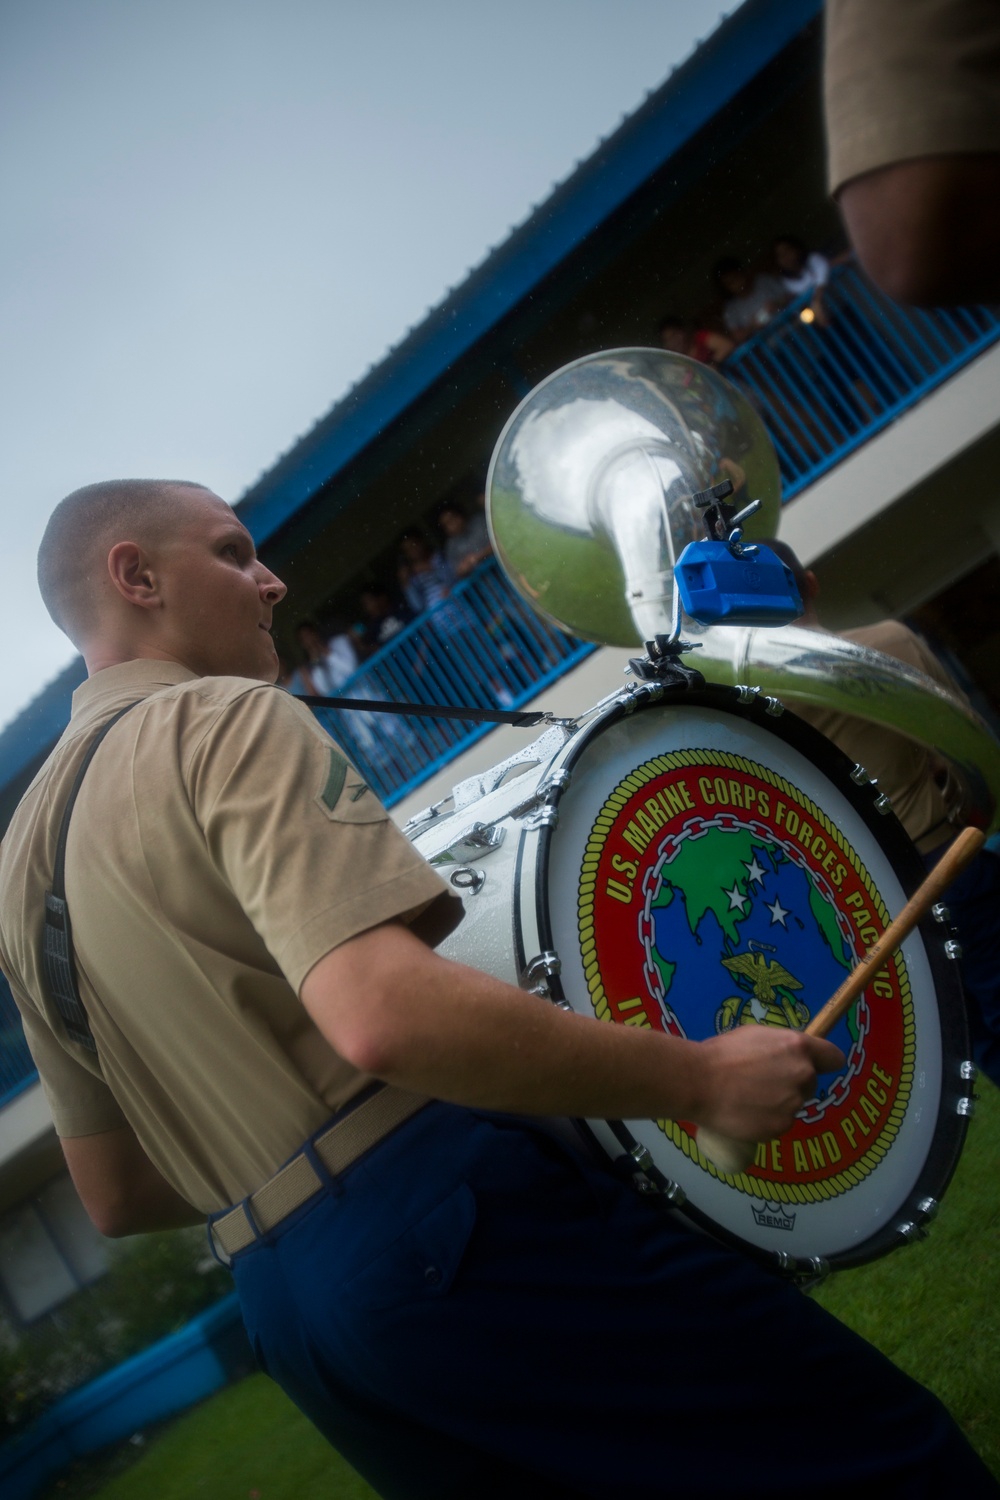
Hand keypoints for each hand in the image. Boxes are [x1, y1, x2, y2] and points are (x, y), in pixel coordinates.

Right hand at [694, 1026, 843, 1144]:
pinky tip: (746, 1113)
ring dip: (779, 1103)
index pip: (833, 1057)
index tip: (814, 1065)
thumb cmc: (721, 1052)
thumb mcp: (755, 1036)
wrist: (698, 1082)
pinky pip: (780, 1122)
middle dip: (793, 1083)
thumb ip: (780, 1047)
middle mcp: (803, 1074)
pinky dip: (768, 1120)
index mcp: (798, 1047)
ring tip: (749, 1099)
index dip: (824, 1062)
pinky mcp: (781, 1126)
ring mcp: (793, 1103)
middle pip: (810, 1082)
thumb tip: (786, 1056)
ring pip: (794, 1103)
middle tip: (763, 1082)